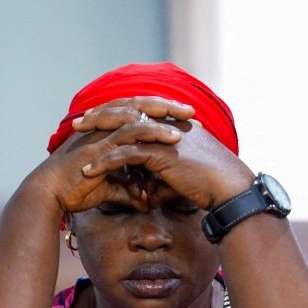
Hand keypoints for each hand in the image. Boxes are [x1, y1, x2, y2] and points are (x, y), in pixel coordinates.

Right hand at [17, 107, 184, 220]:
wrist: (49, 195)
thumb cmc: (72, 190)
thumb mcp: (106, 188)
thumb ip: (125, 189)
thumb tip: (142, 199)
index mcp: (104, 130)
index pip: (135, 114)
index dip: (158, 113)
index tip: (181, 118)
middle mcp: (103, 126)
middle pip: (140, 106)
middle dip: (167, 106)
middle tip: (191, 110)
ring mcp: (101, 133)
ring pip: (138, 115)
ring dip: (165, 116)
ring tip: (188, 119)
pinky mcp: (101, 145)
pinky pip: (131, 134)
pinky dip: (154, 134)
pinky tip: (172, 138)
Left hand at [75, 97, 254, 209]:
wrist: (229, 189)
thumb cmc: (212, 186)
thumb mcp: (181, 182)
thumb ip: (162, 183)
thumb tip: (148, 194)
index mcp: (175, 125)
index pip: (141, 113)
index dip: (119, 115)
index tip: (99, 120)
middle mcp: (169, 125)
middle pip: (128, 114)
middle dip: (102, 117)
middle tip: (80, 122)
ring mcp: (164, 137)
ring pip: (123, 131)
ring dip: (98, 136)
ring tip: (77, 142)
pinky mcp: (160, 154)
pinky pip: (126, 155)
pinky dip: (106, 163)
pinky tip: (90, 171)